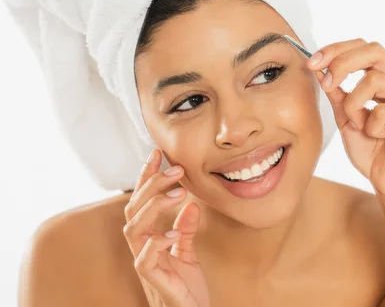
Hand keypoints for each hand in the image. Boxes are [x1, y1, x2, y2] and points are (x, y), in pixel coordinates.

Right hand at [123, 149, 209, 306]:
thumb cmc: (186, 288)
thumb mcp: (187, 253)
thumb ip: (185, 230)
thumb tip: (191, 204)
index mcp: (148, 238)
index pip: (141, 201)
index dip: (146, 177)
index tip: (157, 155)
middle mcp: (141, 248)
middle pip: (134, 209)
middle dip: (151, 184)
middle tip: (176, 169)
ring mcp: (145, 263)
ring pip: (133, 229)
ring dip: (153, 207)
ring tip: (177, 194)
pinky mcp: (154, 280)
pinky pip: (145, 259)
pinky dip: (157, 242)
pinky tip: (173, 233)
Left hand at [307, 38, 384, 195]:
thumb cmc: (370, 148)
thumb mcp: (345, 114)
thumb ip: (336, 90)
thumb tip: (319, 65)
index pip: (367, 47)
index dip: (338, 49)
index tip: (313, 62)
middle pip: (374, 51)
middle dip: (342, 63)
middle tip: (326, 83)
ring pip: (373, 81)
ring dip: (354, 104)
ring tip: (359, 125)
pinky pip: (382, 111)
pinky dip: (370, 126)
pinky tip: (379, 137)